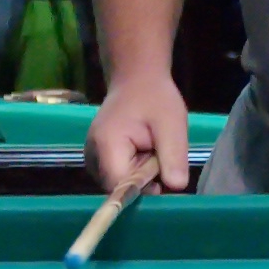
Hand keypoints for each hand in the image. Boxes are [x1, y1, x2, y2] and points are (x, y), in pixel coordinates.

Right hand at [86, 71, 190, 193]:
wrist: (137, 79)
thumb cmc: (155, 97)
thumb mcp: (172, 123)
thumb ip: (174, 155)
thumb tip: (176, 187)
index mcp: (107, 146)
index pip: (121, 186)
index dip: (144, 188)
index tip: (163, 176)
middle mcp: (92, 156)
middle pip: (120, 187)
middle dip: (145, 179)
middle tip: (159, 153)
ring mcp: (92, 159)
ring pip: (120, 183)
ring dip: (141, 173)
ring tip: (151, 148)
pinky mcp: (97, 160)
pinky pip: (118, 175)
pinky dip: (135, 169)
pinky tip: (142, 150)